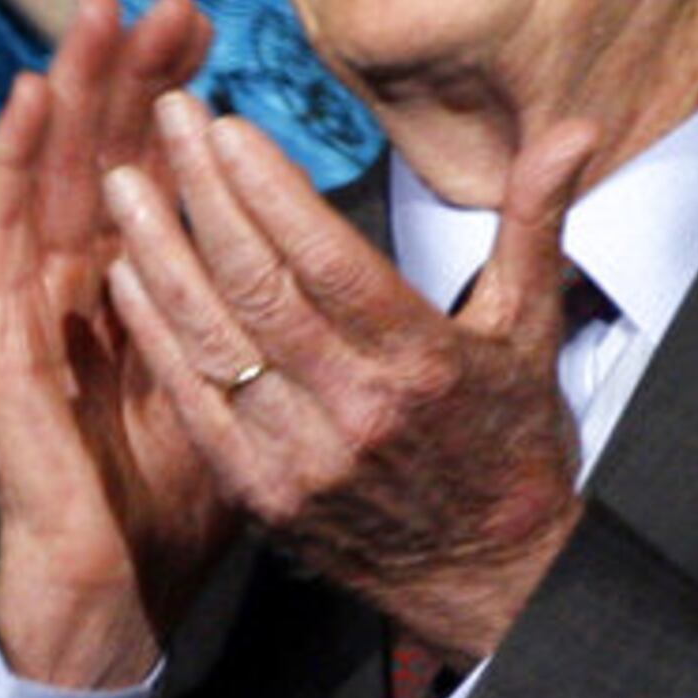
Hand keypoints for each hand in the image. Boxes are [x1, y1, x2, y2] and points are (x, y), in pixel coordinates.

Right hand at [0, 0, 229, 689]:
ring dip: (67, 89)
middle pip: (99, 150)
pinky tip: (26, 100)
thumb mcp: (249, 388)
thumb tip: (350, 271)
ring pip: (49, 171)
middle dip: (128, 71)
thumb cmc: (177, 495)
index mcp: (136, 284)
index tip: (210, 25)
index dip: (174, 94)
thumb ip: (281, 319)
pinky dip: (7, 161)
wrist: (108, 584)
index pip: (152, 166)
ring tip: (96, 12)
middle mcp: (77, 277)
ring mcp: (31, 300)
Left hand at [103, 105, 601, 661]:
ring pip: (214, 339)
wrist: (490, 579)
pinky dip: (156, 335)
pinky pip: (193, 401)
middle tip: (167, 118)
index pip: (331, 261)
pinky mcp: (260, 492)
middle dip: (205, 194)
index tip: (228, 126)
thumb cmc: (511, 439)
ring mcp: (301, 455)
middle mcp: (357, 409)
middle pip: (261, 285)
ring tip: (122, 182)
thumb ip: (535, 223)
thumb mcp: (531, 330)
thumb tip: (575, 130)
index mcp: (424, 362)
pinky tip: (125, 273)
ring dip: (160, 254)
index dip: (272, 191)